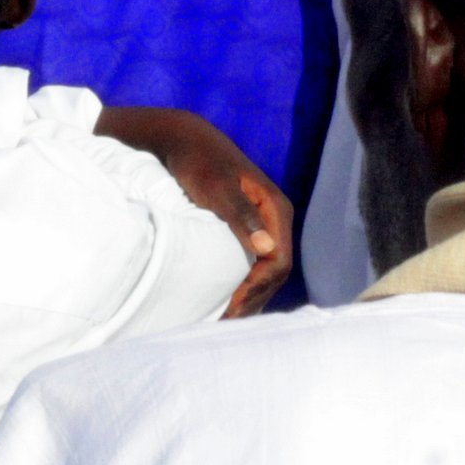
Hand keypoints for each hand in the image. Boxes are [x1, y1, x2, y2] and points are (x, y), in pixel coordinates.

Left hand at [96, 106, 295, 314]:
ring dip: (249, 295)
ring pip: (266, 272)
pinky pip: (254, 264)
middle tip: (224, 322)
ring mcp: (264, 225)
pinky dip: (243, 285)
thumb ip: (241, 215)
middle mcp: (276, 220)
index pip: (278, 261)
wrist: (186, 142)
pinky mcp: (249, 229)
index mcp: (276, 209)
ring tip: (224, 318)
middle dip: (254, 298)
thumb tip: (266, 247)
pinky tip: (224, 298)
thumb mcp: (217, 188)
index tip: (229, 307)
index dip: (256, 288)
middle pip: (276, 272)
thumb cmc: (199, 163)